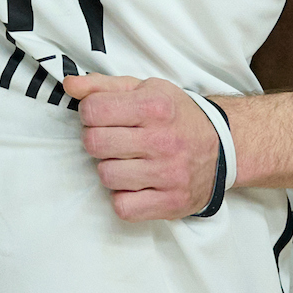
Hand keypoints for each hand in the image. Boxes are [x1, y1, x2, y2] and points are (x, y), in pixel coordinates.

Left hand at [65, 73, 219, 221]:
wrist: (223, 146)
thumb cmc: (175, 116)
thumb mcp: (145, 89)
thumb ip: (103, 85)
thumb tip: (70, 85)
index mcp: (155, 106)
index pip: (93, 110)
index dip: (90, 113)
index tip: (102, 117)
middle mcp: (164, 140)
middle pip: (95, 143)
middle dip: (96, 141)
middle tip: (112, 140)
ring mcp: (170, 174)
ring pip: (106, 176)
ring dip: (110, 169)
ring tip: (126, 162)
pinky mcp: (172, 203)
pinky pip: (123, 207)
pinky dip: (124, 198)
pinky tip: (135, 185)